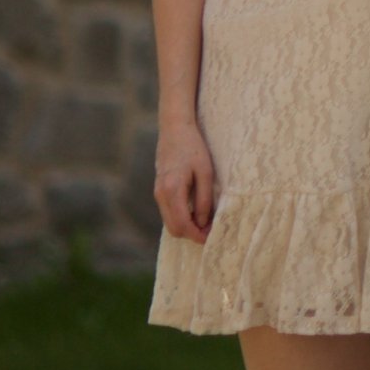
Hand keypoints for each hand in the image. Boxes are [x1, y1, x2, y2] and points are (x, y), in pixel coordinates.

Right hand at [153, 119, 217, 244]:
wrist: (174, 130)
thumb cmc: (193, 148)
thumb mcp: (205, 173)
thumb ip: (204, 199)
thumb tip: (204, 222)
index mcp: (171, 190)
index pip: (182, 224)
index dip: (196, 236)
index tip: (211, 239)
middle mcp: (160, 194)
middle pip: (173, 228)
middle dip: (192, 234)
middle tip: (212, 233)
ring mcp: (157, 193)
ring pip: (170, 222)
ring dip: (187, 227)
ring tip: (208, 224)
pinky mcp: (159, 190)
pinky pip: (169, 212)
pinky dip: (182, 218)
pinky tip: (198, 214)